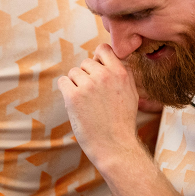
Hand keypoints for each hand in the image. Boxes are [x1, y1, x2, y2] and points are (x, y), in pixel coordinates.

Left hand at [58, 44, 140, 166]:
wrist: (115, 146)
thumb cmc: (123, 122)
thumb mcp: (132, 93)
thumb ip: (123, 74)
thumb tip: (110, 58)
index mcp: (120, 73)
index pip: (103, 49)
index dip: (97, 58)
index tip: (97, 70)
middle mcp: (104, 76)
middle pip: (85, 62)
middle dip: (86, 75)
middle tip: (91, 94)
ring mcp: (88, 85)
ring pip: (73, 72)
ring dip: (75, 84)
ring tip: (85, 101)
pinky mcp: (73, 97)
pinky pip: (62, 82)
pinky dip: (66, 91)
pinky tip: (74, 102)